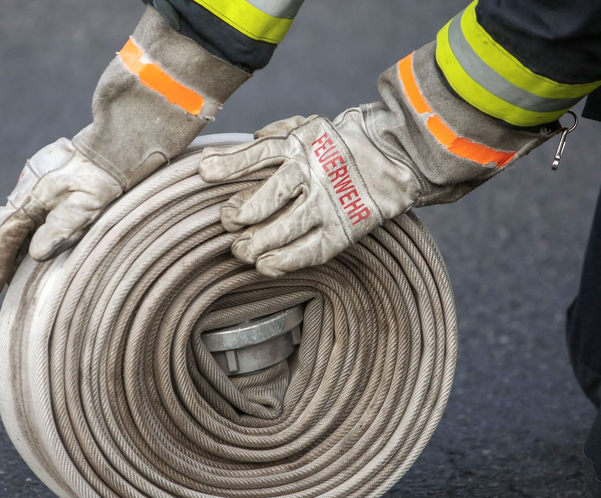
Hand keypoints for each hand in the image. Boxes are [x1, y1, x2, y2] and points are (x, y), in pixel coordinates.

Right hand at [0, 138, 120, 306]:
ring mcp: (27, 200)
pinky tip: (1, 267)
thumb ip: (64, 227)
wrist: (109, 151)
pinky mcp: (37, 202)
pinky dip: (0, 249)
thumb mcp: (89, 203)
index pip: (3, 241)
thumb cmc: (102, 180)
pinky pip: (11, 230)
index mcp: (30, 203)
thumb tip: (37, 255)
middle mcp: (22, 200)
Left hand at [199, 114, 413, 276]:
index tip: (205, 173)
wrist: (395, 158)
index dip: (231, 163)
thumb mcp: (311, 128)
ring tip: (241, 251)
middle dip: (244, 212)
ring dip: (259, 242)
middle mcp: (314, 172)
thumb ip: (279, 132)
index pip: (260, 152)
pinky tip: (265, 266)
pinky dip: (285, 261)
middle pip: (271, 194)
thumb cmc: (341, 145)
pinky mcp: (343, 229)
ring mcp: (329, 203)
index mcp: (301, 144)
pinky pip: (310, 250)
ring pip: (287, 227)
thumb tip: (249, 136)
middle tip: (229, 222)